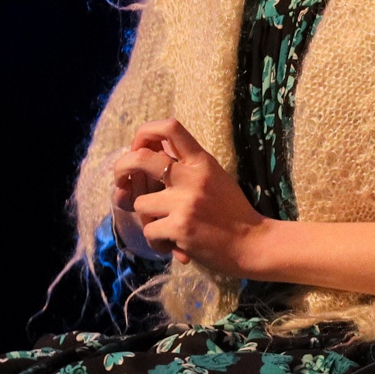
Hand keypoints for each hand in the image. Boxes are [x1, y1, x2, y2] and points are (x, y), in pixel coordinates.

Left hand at [115, 119, 272, 274]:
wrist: (253, 243)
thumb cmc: (233, 213)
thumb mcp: (214, 178)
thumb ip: (188, 167)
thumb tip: (152, 155)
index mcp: (202, 161)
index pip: (170, 128)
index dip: (145, 133)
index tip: (139, 148)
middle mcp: (192, 177)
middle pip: (140, 158)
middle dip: (122, 168)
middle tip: (121, 181)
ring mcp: (185, 202)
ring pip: (140, 203)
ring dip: (148, 219)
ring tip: (167, 228)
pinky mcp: (180, 227)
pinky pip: (149, 232)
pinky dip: (158, 242)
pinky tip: (175, 246)